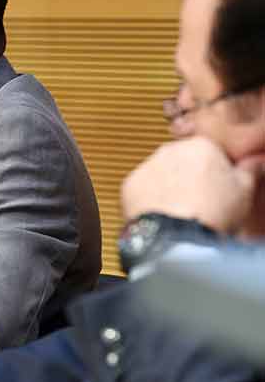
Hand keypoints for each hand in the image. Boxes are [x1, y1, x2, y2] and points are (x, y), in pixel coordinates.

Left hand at [122, 136, 264, 233]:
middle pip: (182, 161)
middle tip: (199, 201)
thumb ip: (250, 169)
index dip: (216, 172)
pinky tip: (162, 213)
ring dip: (168, 187)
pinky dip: (149, 198)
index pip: (209, 152)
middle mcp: (169, 150)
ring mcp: (147, 166)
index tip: (218, 188)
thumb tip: (255, 161)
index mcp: (200, 146)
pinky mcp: (129, 184)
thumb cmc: (212, 212)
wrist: (177, 235)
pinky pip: (142, 189)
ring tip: (181, 210)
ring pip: (160, 174)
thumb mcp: (244, 190)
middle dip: (189, 177)